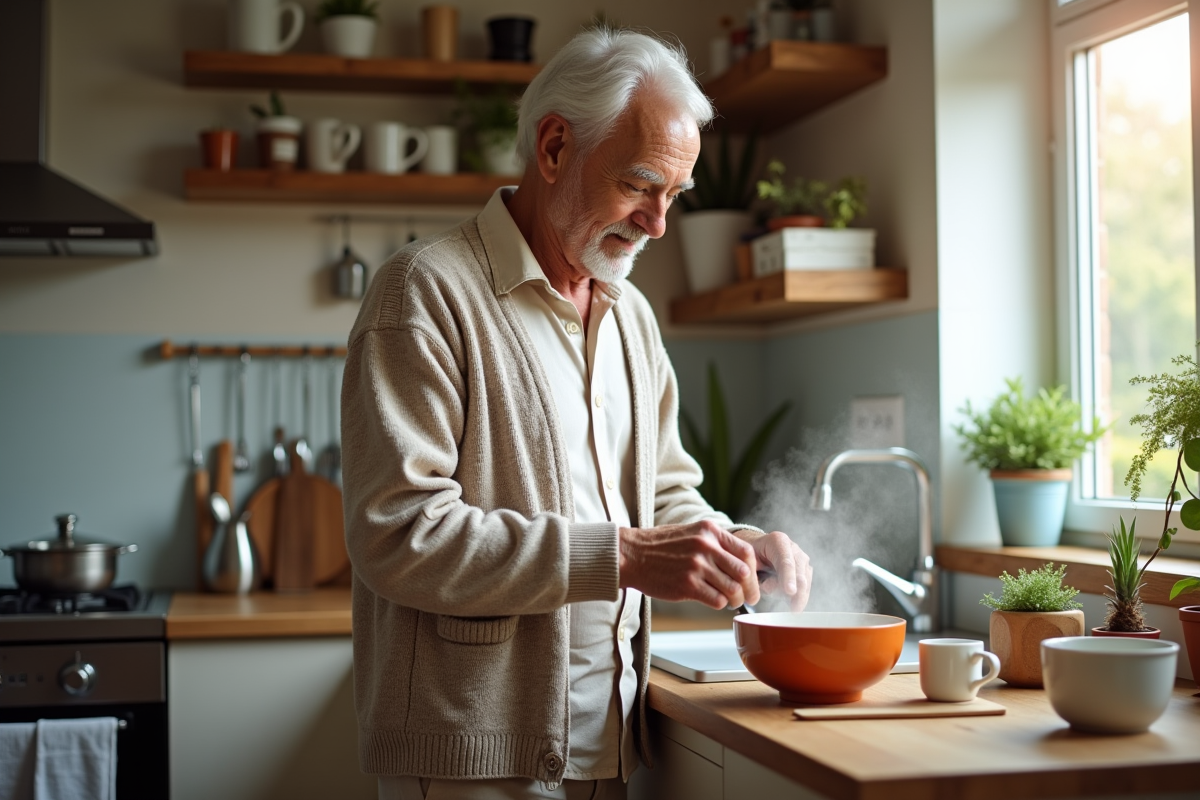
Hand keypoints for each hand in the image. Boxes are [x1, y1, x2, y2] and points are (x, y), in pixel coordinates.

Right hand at [618, 521, 758, 609]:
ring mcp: (696, 566)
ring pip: (733, 589)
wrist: (631, 554)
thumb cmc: (661, 546)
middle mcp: (706, 546)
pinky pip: (717, 600)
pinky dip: (719, 604)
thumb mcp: (691, 532)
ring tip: (730, 601)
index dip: (754, 570)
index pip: (746, 552)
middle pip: (744, 572)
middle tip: (749, 598)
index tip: (752, 580)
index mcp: (709, 531)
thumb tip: (741, 563)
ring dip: (735, 599)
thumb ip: (715, 543)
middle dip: (750, 589)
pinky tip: (713, 600)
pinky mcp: (687, 585)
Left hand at [740, 530, 811, 610]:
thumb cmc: (749, 556)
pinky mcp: (805, 571)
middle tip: (793, 609)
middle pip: (800, 573)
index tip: (790, 591)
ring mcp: (802, 560)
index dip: (788, 577)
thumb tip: (768, 586)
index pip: (786, 562)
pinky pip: (805, 588)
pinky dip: (798, 598)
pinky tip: (789, 604)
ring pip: (804, 583)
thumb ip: (755, 572)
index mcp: (778, 541)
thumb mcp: (746, 561)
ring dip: (793, 596)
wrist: (756, 550)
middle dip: (798, 592)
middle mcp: (794, 549)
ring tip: (775, 595)